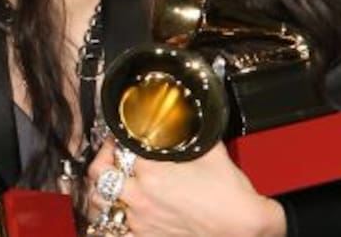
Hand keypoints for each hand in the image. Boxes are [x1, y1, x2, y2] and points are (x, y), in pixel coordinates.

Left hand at [86, 138, 286, 236]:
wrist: (241, 227)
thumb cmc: (229, 195)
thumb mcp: (210, 150)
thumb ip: (191, 131)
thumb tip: (186, 115)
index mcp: (152, 171)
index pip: (119, 146)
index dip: (118, 137)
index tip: (122, 135)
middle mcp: (141, 196)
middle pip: (99, 173)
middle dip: (102, 158)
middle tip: (110, 153)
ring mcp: (141, 220)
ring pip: (99, 203)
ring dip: (100, 189)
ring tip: (109, 181)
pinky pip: (113, 232)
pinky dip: (109, 222)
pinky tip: (115, 214)